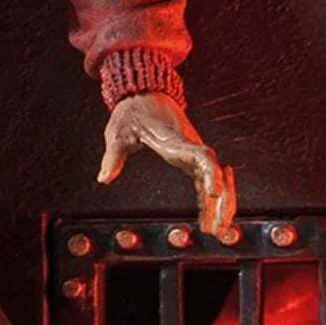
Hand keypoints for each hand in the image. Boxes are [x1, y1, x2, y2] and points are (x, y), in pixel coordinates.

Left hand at [97, 92, 235, 239]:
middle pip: (216, 173)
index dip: (211, 174)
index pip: (201, 157)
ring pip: (216, 179)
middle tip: (218, 229)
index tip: (215, 193)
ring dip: (221, 204)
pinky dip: (209, 200)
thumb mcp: (118, 132)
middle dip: (222, 200)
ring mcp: (192, 153)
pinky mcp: (189, 158)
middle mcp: (190, 147)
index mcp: (176, 140)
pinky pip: (204, 181)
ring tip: (219, 232)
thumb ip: (113, 156)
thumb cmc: (131, 112)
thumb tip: (103, 178)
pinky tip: (209, 221)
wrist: (144, 92)